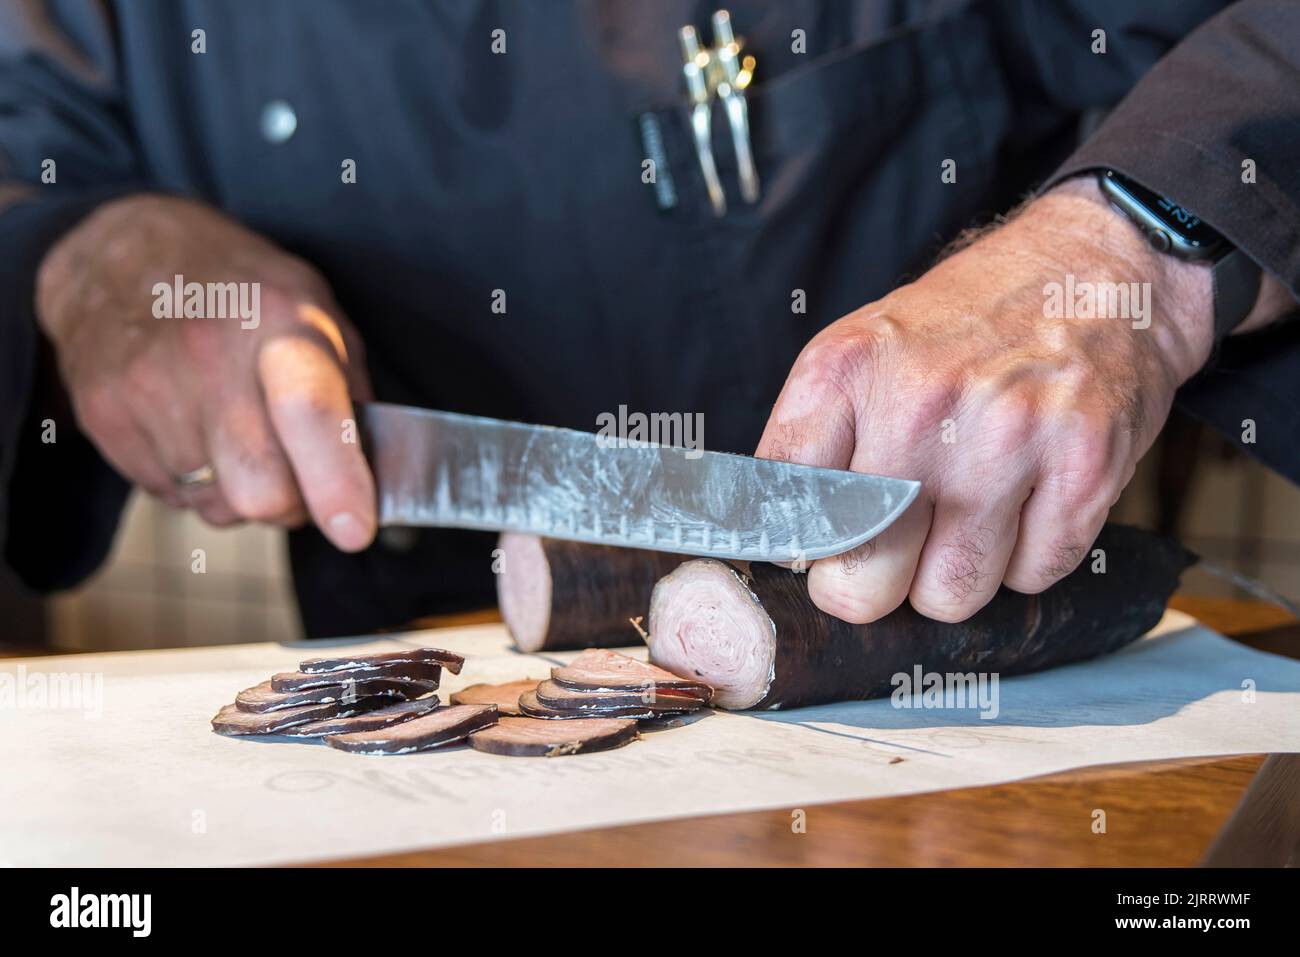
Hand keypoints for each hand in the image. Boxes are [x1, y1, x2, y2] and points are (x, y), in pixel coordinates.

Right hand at [36, 193, 376, 550]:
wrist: (123, 255)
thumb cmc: (244, 293)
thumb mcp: (320, 313)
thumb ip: (355, 396)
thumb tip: (374, 480)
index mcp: (281, 321)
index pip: (308, 413)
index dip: (335, 482)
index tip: (354, 530)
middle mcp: (210, 355)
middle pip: (259, 492)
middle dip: (292, 505)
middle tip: (300, 475)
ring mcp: (147, 388)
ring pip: (217, 508)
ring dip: (241, 493)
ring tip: (235, 430)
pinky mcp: (105, 418)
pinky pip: (171, 498)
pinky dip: (195, 482)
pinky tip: (193, 428)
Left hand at [758, 176, 1215, 622]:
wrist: (1093, 269)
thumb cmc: (966, 328)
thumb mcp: (865, 352)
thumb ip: (818, 445)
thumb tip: (787, 554)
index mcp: (846, 370)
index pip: (786, 513)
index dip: (804, 553)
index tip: (821, 553)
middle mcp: (920, 400)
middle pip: (865, 581)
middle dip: (875, 586)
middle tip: (895, 555)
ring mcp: (1008, 434)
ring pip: (951, 595)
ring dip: (956, 576)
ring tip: (968, 515)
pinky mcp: (1084, 466)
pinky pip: (1032, 577)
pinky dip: (1028, 558)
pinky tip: (1029, 500)